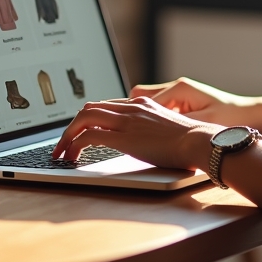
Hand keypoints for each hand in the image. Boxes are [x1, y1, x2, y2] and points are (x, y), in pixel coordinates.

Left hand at [51, 95, 216, 169]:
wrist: (199, 141)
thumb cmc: (191, 141)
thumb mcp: (168, 129)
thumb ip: (154, 130)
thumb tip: (150, 143)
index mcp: (142, 104)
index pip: (106, 105)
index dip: (89, 118)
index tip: (81, 132)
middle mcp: (131, 108)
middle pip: (89, 108)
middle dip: (72, 126)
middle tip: (64, 143)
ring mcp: (126, 121)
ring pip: (83, 118)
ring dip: (68, 135)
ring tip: (62, 152)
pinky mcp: (123, 137)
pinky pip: (89, 136)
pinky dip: (75, 145)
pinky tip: (72, 157)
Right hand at [129, 78, 251, 124]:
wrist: (246, 113)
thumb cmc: (227, 117)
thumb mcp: (201, 123)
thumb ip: (176, 124)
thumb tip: (154, 129)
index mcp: (179, 89)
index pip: (143, 101)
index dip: (132, 118)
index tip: (121, 131)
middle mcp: (176, 87)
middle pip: (139, 96)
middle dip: (130, 113)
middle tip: (123, 132)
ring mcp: (177, 93)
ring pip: (146, 101)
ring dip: (140, 115)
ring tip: (136, 135)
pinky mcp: (181, 100)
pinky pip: (157, 106)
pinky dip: (150, 117)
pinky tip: (152, 133)